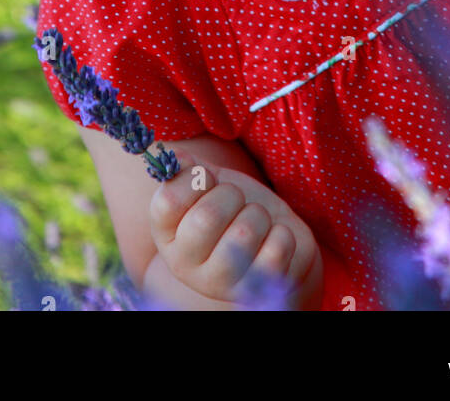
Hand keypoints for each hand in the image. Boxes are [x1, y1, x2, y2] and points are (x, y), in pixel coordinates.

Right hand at [149, 161, 322, 307]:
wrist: (264, 237)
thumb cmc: (230, 205)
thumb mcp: (205, 183)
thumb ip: (187, 168)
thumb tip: (177, 159)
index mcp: (167, 235)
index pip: (168, 200)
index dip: (196, 179)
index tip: (209, 180)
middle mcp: (186, 266)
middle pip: (206, 217)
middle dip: (231, 194)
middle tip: (237, 199)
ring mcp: (222, 284)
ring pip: (244, 233)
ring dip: (258, 213)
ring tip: (256, 219)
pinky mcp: (260, 290)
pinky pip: (276, 250)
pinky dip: (282, 232)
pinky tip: (274, 236)